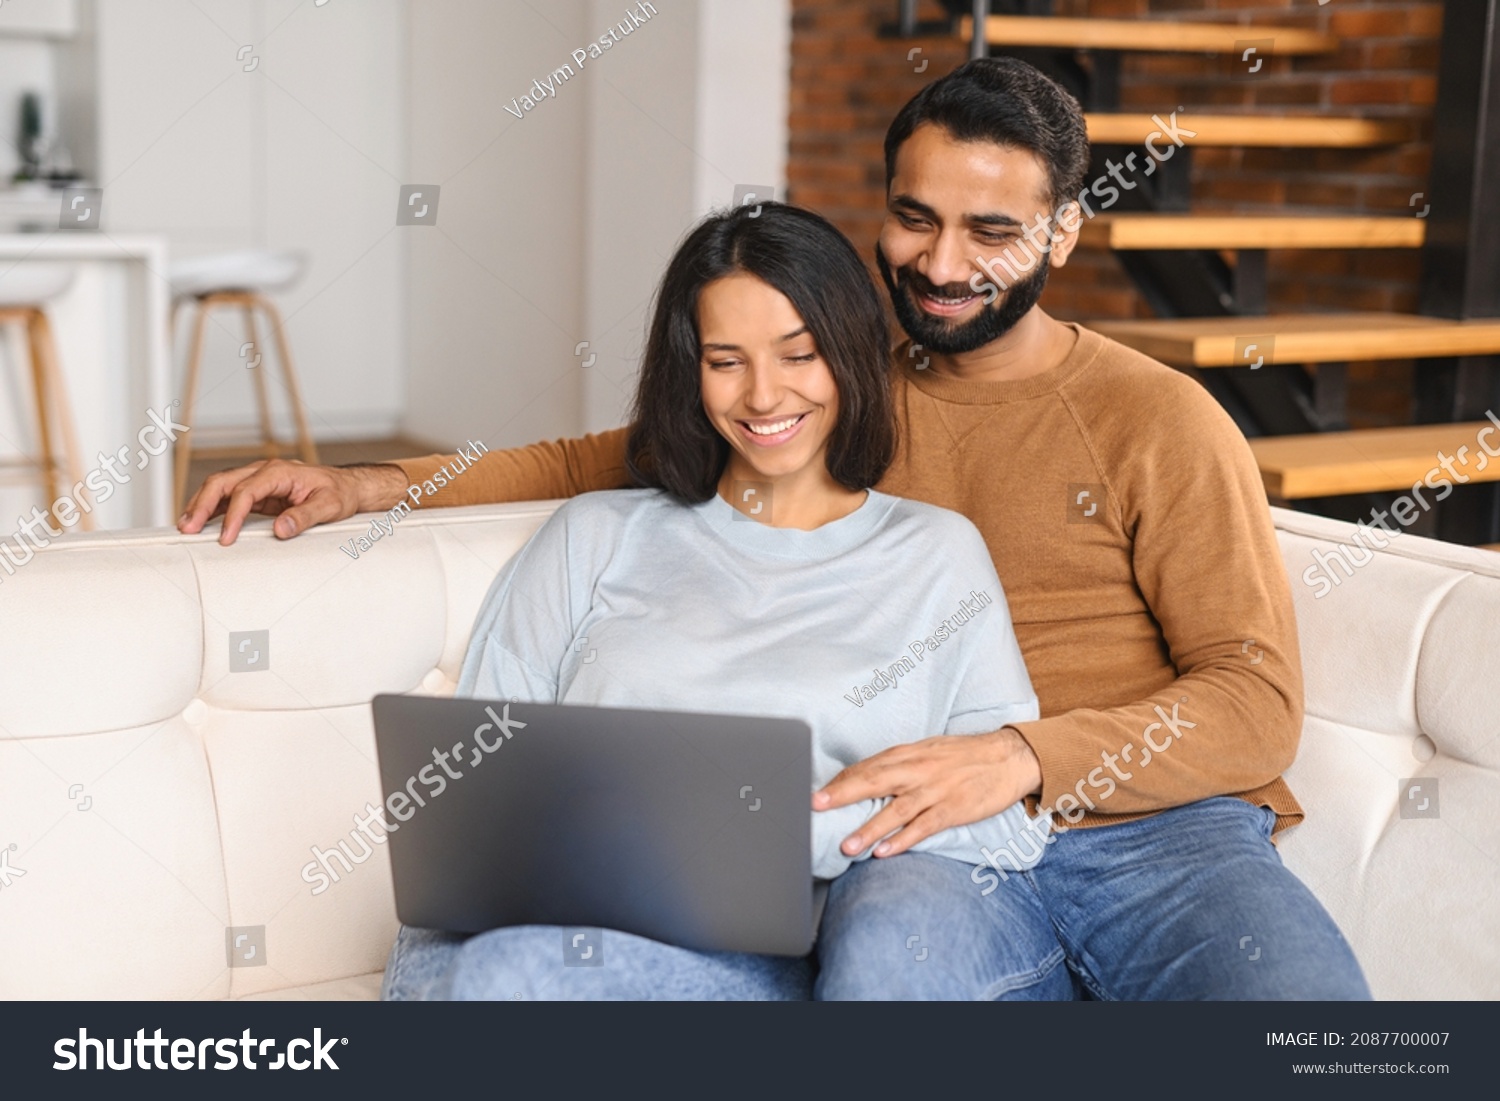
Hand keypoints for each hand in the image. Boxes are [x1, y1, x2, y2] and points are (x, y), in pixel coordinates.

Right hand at [177, 459, 407, 544]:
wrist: (347, 487)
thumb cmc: (339, 494)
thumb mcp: (329, 507)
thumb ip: (304, 517)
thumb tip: (280, 530)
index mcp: (279, 472)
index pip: (246, 491)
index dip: (232, 515)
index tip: (226, 538)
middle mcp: (264, 471)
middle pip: (223, 482)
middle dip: (202, 504)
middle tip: (188, 528)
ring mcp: (259, 480)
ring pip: (221, 487)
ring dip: (201, 505)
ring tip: (186, 526)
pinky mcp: (258, 491)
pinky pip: (229, 496)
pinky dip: (212, 507)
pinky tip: (200, 521)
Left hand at [812, 727, 1041, 858]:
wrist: (1008, 756)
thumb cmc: (961, 756)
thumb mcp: (926, 751)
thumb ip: (896, 765)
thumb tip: (863, 779)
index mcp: (908, 754)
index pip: (867, 767)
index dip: (840, 781)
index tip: (816, 794)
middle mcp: (918, 769)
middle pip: (875, 780)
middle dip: (843, 795)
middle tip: (817, 807)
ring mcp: (936, 790)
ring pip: (897, 809)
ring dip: (870, 828)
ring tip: (848, 845)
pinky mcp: (954, 808)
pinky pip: (924, 826)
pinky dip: (903, 840)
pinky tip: (885, 852)